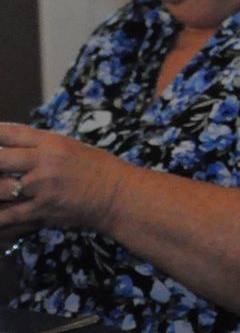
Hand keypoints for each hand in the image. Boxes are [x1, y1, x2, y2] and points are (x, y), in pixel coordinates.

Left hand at [0, 122, 130, 236]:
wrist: (118, 195)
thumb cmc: (97, 169)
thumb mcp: (71, 148)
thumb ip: (40, 148)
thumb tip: (10, 151)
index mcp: (52, 142)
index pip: (11, 133)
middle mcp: (45, 161)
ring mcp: (42, 187)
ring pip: (0, 189)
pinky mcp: (42, 210)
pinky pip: (8, 215)